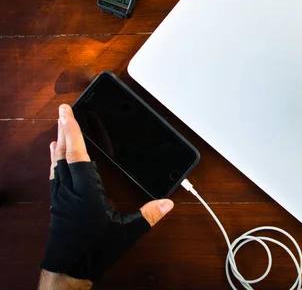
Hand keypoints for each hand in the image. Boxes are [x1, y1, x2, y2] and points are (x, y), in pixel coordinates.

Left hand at [40, 104, 174, 283]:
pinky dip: (55, 160)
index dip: (72, 131)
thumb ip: (148, 216)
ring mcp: (60, 197)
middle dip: (63, 130)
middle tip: (62, 112)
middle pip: (62, 153)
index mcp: (85, 192)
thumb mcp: (126, 233)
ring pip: (56, 163)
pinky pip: (54, 174)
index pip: (77, 154)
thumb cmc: (92, 250)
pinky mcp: (57, 204)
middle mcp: (68, 190)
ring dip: (58, 143)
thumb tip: (167, 203)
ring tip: (59, 129)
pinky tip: (55, 157)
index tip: (67, 113)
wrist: (68, 269)